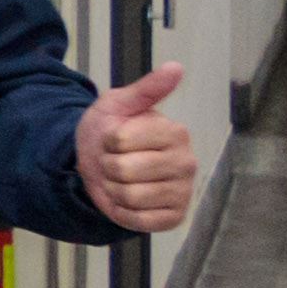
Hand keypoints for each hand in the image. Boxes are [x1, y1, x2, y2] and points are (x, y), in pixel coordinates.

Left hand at [75, 63, 198, 233]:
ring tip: (120, 180)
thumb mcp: (118, 104)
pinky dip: (123, 212)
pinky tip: (127, 200)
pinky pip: (139, 220)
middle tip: (115, 161)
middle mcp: (187, 162)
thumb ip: (146, 88)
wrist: (99, 164)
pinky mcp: (174, 217)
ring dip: (113, 190)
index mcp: (176, 132)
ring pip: (130, 196)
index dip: (108, 141)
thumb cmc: (110, 131)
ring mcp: (183, 191)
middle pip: (124, 170)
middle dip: (108, 166)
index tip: (115, 139)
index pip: (121, 141)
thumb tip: (175, 67)